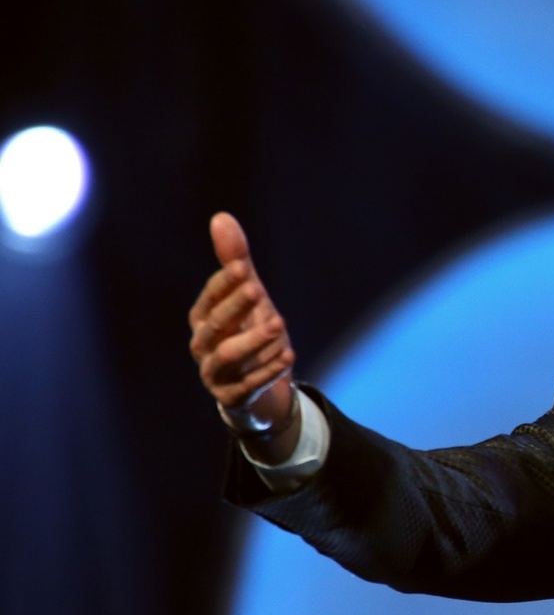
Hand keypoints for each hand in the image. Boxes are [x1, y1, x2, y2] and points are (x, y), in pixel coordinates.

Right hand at [188, 212, 298, 458]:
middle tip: (258, 290)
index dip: (224, 283)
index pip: (210, 297)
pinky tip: (288, 355)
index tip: (244, 268)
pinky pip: (248, 385)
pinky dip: (267, 370)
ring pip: (228, 357)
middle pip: (214, 325)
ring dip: (253, 341)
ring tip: (278, 324)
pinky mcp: (233, 397)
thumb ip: (236, 262)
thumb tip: (221, 217)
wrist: (259, 391)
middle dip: (235, 307)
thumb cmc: (251, 335)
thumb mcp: (250, 298)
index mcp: (204, 319)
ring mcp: (216, 373)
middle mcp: (204, 345)